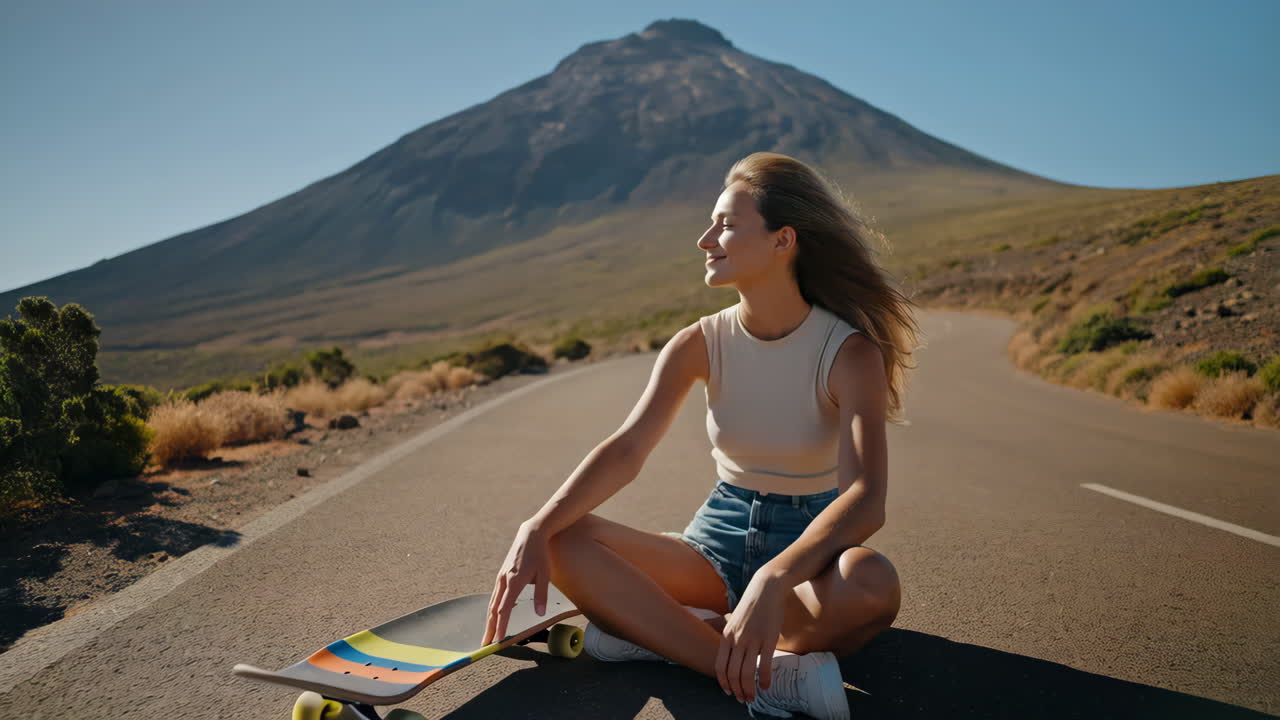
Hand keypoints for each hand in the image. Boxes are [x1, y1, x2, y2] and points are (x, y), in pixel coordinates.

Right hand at [481, 519, 551, 645]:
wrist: (531, 533)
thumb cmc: (540, 554)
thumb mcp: (545, 574)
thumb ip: (541, 594)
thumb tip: (540, 614)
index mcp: (514, 581)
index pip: (504, 609)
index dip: (500, 626)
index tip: (497, 640)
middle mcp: (504, 580)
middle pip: (493, 610)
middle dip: (489, 628)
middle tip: (485, 645)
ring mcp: (501, 577)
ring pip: (492, 603)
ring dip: (488, 620)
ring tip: (487, 634)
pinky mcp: (501, 575)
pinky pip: (494, 595)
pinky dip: (491, 609)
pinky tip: (492, 616)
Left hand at [715, 569, 788, 702]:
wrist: (766, 588)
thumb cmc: (752, 606)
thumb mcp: (734, 621)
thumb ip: (732, 638)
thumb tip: (732, 655)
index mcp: (727, 636)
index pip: (720, 666)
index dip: (724, 683)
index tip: (729, 691)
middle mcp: (737, 640)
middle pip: (733, 674)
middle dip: (737, 690)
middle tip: (743, 699)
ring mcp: (752, 640)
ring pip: (747, 673)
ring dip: (749, 690)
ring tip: (753, 696)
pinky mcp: (768, 639)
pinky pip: (764, 666)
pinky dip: (764, 680)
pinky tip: (766, 686)